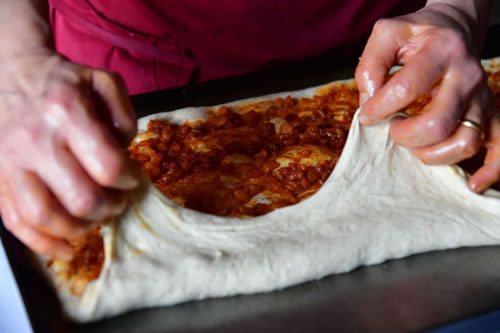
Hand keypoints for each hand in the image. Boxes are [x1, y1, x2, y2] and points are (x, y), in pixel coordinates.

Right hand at [0, 50, 138, 259]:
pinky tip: (66, 249)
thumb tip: (125, 152)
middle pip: (82, 199)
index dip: (129, 180)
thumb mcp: (103, 81)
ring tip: (95, 217)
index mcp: (67, 113)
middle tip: (118, 200)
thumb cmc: (63, 82)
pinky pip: (15, 221)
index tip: (132, 178)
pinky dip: (42, 243)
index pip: (108, 167)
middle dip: (110, 207)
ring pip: (45, 216)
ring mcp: (11, 163)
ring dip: (80, 227)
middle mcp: (36, 141)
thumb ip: (124, 114)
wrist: (11, 73)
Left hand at [355, 2, 498, 192]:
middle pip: (437, 124)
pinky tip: (471, 183)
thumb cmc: (414, 37)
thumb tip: (369, 101)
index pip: (405, 89)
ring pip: (465, 142)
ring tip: (415, 143)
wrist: (452, 32)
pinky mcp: (490, 115)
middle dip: (404, 136)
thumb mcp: (385, 35)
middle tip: (393, 128)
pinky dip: (489, 171)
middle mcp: (466, 76)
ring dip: (431, 154)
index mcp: (439, 52)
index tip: (366, 115)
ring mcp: (481, 99)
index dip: (378, 109)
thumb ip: (369, 65)